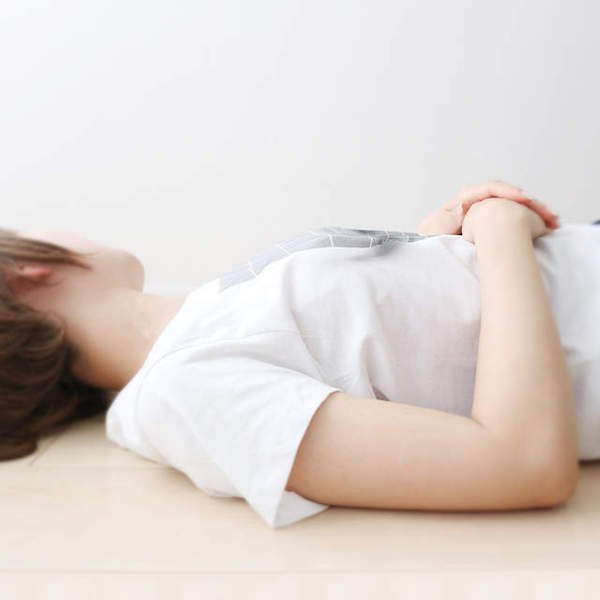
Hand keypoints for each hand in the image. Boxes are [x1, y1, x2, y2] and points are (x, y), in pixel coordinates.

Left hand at [416, 180, 559, 235]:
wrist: (428, 248)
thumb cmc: (430, 237)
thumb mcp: (436, 227)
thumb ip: (450, 217)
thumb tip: (463, 208)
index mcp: (465, 200)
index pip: (491, 189)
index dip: (509, 192)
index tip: (525, 199)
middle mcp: (479, 203)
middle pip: (510, 196)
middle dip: (531, 203)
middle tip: (549, 215)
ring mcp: (489, 213)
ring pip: (516, 208)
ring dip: (536, 213)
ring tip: (553, 222)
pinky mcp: (494, 225)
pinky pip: (516, 219)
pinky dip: (531, 222)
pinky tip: (546, 228)